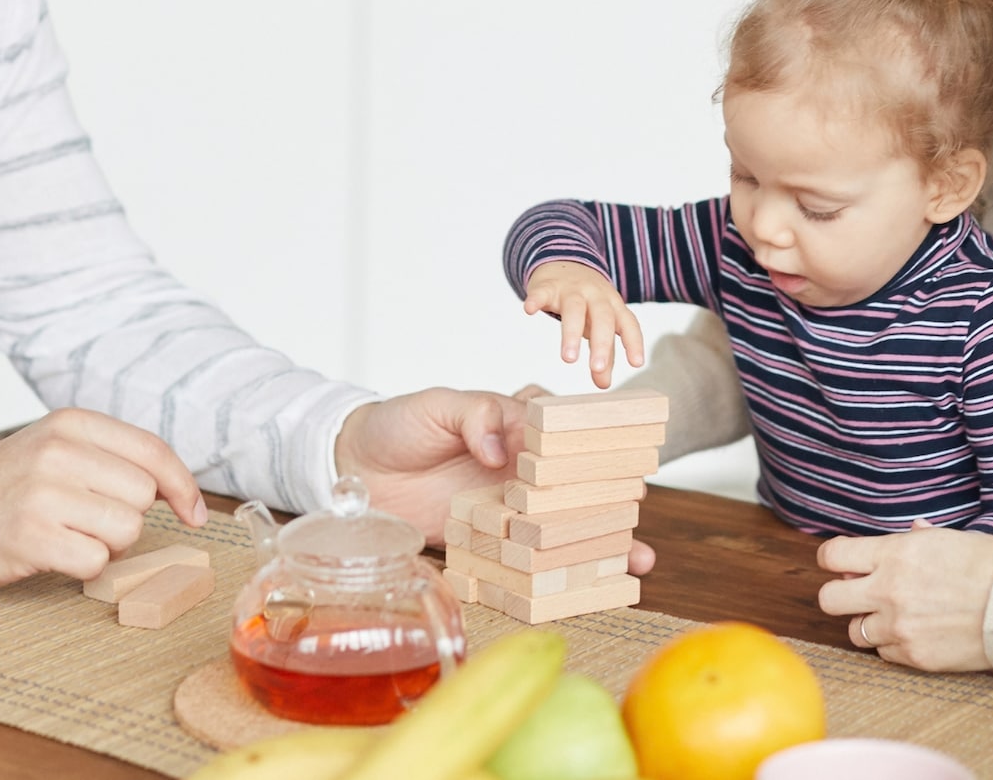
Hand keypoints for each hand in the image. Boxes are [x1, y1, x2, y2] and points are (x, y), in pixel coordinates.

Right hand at [0, 407, 204, 589]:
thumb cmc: (5, 486)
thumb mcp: (55, 448)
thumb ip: (111, 456)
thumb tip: (175, 487)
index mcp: (71, 424)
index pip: (153, 451)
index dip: (183, 486)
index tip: (194, 513)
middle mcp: (59, 452)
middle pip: (143, 495)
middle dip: (128, 517)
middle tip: (90, 521)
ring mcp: (43, 494)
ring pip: (126, 530)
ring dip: (107, 544)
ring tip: (68, 535)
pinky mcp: (30, 538)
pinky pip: (96, 562)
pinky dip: (84, 567)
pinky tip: (54, 554)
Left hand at [343, 387, 656, 576]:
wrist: (354, 466)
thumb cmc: (399, 424)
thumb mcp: (438, 404)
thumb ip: (476, 415)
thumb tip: (501, 447)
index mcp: (515, 427)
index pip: (564, 434)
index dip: (593, 445)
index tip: (616, 458)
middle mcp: (519, 469)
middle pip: (576, 483)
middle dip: (612, 497)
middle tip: (638, 512)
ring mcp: (506, 508)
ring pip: (561, 525)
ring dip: (599, 541)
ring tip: (634, 559)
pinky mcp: (487, 541)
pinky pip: (525, 559)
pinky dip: (553, 573)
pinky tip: (582, 586)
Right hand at [523, 262, 643, 387]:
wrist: (563, 260)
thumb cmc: (586, 301)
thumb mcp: (599, 324)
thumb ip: (605, 354)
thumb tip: (604, 385)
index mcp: (612, 305)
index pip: (628, 323)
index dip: (634, 342)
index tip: (637, 363)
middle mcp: (595, 295)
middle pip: (602, 317)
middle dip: (601, 343)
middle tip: (597, 369)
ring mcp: (571, 289)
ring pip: (574, 308)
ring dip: (571, 333)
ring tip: (568, 358)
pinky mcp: (547, 285)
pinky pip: (541, 292)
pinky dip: (535, 300)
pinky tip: (529, 310)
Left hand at [815, 520, 992, 669]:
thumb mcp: (951, 538)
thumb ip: (917, 539)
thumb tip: (909, 532)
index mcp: (894, 553)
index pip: (832, 556)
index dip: (833, 559)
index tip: (842, 563)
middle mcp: (888, 590)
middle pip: (829, 599)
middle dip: (840, 595)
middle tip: (858, 594)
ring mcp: (900, 627)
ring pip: (855, 632)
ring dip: (869, 624)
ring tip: (895, 617)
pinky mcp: (915, 656)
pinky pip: (885, 654)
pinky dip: (894, 646)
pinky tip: (917, 634)